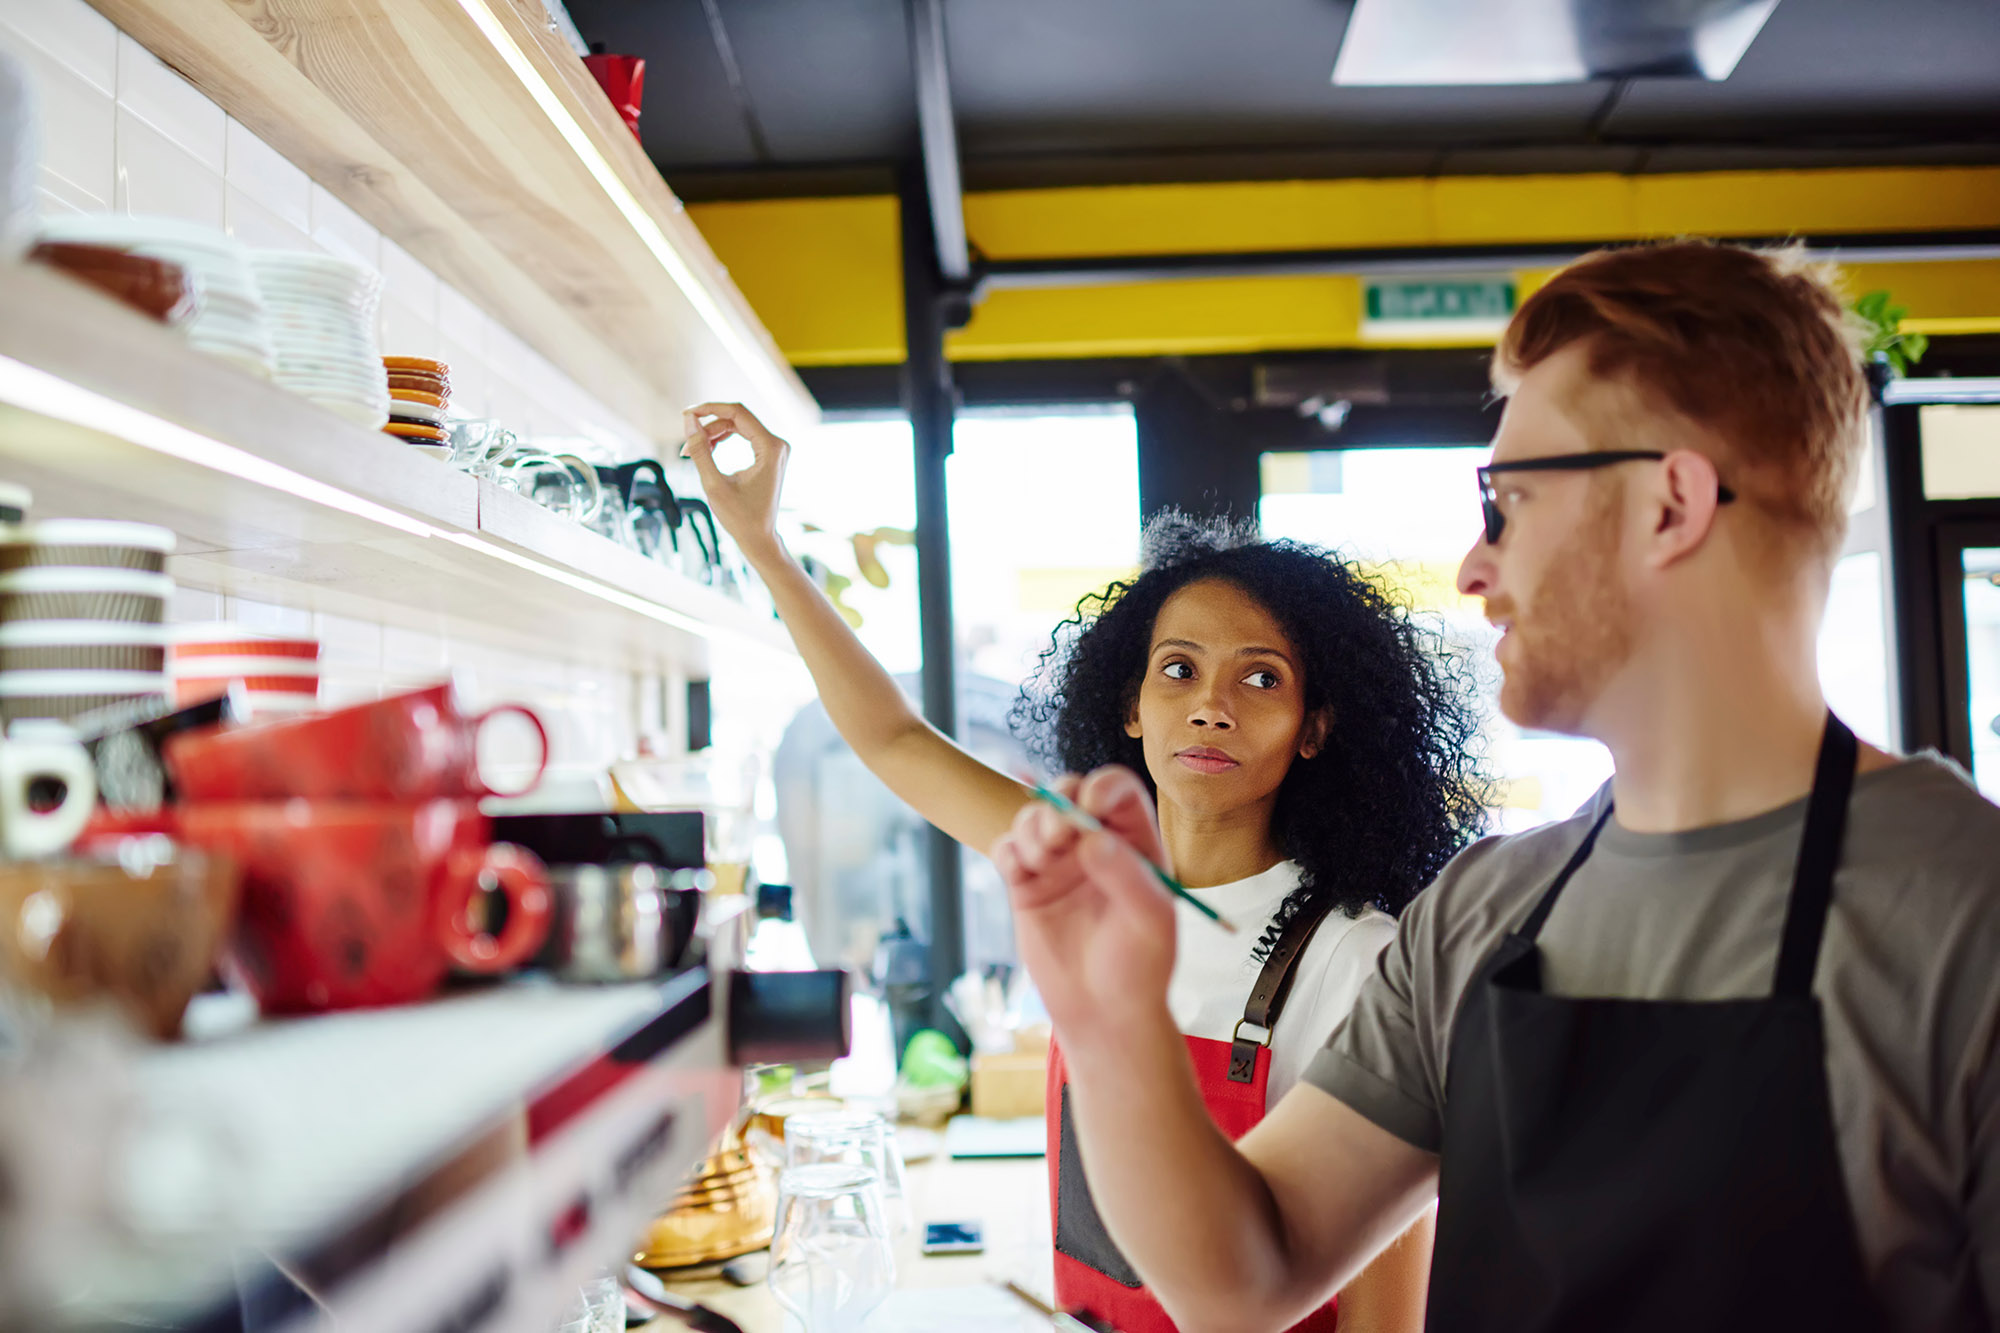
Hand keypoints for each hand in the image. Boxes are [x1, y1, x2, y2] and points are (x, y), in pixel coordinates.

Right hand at [682, 401, 788, 559]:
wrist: (760, 538)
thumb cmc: (740, 517)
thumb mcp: (713, 484)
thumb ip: (700, 450)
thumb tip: (689, 421)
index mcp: (771, 448)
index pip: (737, 412)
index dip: (709, 409)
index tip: (686, 414)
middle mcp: (777, 444)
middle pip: (737, 418)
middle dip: (709, 425)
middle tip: (685, 441)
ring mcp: (775, 448)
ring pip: (738, 426)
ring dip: (713, 433)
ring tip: (691, 451)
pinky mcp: (769, 454)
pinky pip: (743, 435)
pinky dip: (723, 439)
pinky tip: (706, 449)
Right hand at [992, 767, 1177, 1048]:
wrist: (1103, 1012)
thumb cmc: (1139, 966)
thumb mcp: (1150, 921)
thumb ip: (1126, 876)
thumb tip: (1092, 840)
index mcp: (1135, 842)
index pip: (1117, 792)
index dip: (1101, 787)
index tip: (1089, 808)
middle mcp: (1094, 844)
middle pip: (1068, 793)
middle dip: (1056, 802)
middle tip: (1058, 835)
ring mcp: (1058, 863)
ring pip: (1032, 817)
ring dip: (1030, 827)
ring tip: (1042, 860)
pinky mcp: (1026, 886)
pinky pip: (1006, 849)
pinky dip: (1007, 850)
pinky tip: (1020, 873)